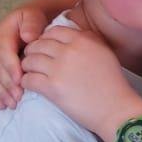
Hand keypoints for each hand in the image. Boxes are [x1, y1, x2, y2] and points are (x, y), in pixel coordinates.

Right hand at [0, 4, 50, 110]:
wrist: (30, 24)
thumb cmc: (34, 22)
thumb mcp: (34, 17)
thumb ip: (32, 24)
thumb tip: (28, 37)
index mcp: (1, 34)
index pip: (3, 51)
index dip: (9, 66)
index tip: (20, 79)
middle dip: (6, 84)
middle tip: (18, 97)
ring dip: (0, 93)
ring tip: (13, 104)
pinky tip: (2, 106)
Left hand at [21, 25, 141, 137]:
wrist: (116, 109)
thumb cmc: (113, 83)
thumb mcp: (104, 52)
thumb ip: (88, 39)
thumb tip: (72, 33)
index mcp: (83, 40)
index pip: (53, 31)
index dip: (44, 39)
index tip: (44, 48)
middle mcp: (69, 51)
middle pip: (38, 44)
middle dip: (31, 52)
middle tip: (31, 60)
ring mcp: (59, 69)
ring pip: (29, 61)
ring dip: (26, 67)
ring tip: (29, 72)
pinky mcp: (52, 87)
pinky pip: (29, 79)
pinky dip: (26, 82)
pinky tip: (29, 85)